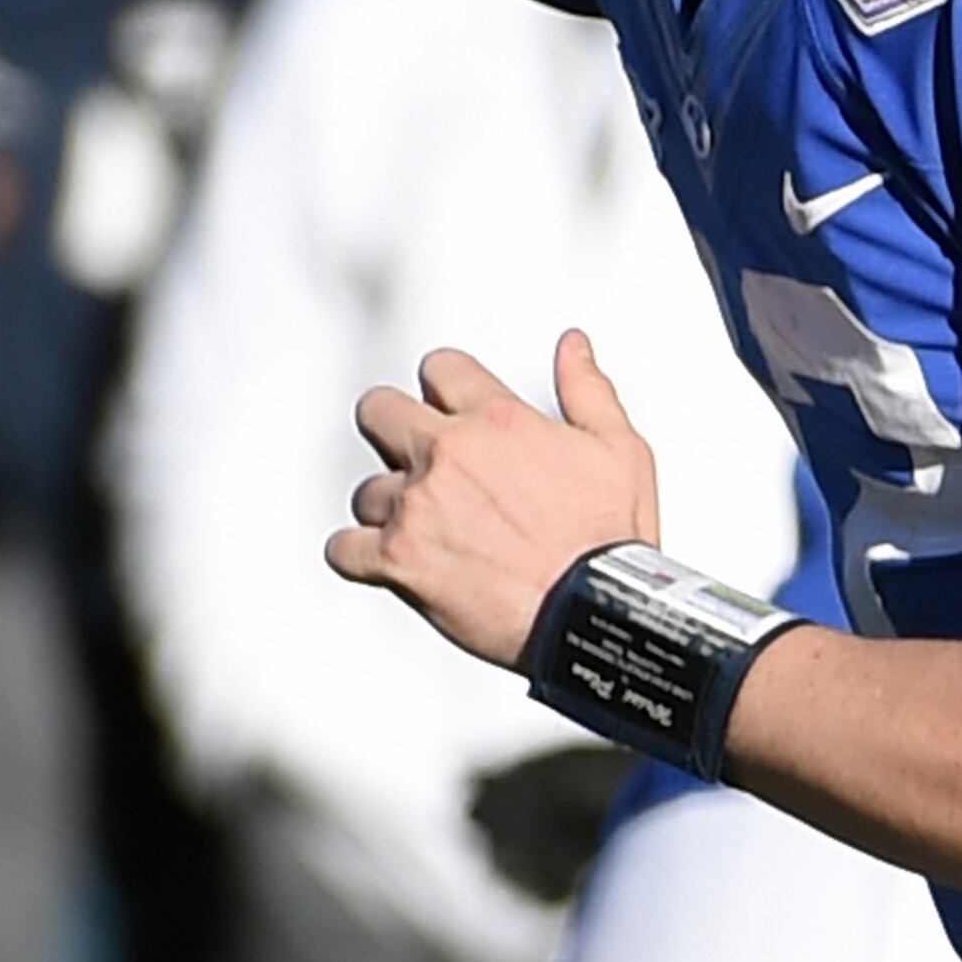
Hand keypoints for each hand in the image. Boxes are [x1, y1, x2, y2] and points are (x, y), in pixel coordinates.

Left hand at [326, 330, 660, 670]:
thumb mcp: (619, 449)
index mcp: (496, 420)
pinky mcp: (399, 560)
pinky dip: (356, 556)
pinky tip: (377, 560)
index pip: (439, 368)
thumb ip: (587, 390)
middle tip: (412, 453)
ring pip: (365, 488)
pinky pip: (342, 549)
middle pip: (378, 410)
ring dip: (387, 505)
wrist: (595, 615)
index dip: (442, 385)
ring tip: (418, 526)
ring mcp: (417, 507)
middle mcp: (447, 454)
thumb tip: (573, 346)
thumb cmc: (609, 542)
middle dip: (391, 427)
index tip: (447, 403)